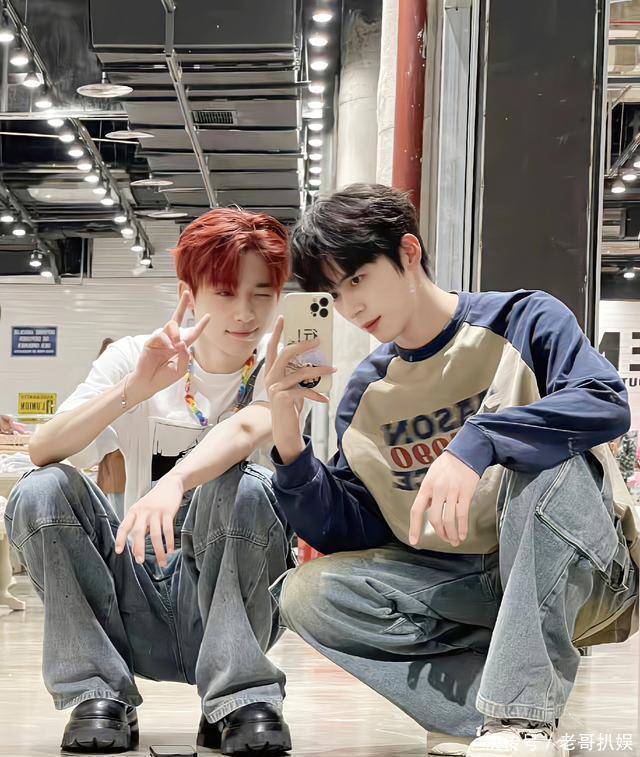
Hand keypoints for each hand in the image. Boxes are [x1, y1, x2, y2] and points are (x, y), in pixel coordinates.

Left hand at [115, 475, 184, 566]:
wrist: (170, 484)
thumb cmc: (155, 499)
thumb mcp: (143, 509)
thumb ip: (139, 524)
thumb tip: (136, 546)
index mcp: (134, 511)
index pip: (124, 526)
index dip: (120, 539)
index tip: (118, 551)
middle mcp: (143, 511)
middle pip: (138, 532)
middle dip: (139, 548)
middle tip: (140, 561)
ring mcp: (156, 511)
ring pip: (155, 534)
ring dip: (159, 550)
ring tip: (162, 561)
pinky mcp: (168, 511)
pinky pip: (168, 530)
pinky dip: (169, 542)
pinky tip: (170, 550)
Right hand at [129, 291, 209, 401]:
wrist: (148, 383)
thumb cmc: (164, 378)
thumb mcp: (180, 370)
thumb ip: (185, 356)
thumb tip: (181, 342)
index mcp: (180, 347)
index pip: (192, 334)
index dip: (200, 325)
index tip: (208, 316)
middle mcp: (171, 340)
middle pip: (178, 319)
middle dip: (182, 305)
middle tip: (187, 293)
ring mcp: (161, 340)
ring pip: (170, 326)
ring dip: (176, 333)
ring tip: (176, 344)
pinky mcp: (151, 342)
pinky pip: (161, 336)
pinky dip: (166, 342)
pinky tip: (168, 349)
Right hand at [265, 316, 335, 463]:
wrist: (284, 430)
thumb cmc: (291, 405)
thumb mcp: (294, 385)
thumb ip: (299, 371)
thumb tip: (318, 357)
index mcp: (272, 371)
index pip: (272, 347)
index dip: (277, 332)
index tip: (284, 317)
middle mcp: (271, 377)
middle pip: (285, 354)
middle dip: (302, 345)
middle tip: (318, 340)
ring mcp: (275, 388)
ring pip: (300, 372)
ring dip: (319, 369)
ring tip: (333, 369)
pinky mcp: (283, 398)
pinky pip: (304, 390)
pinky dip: (317, 394)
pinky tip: (325, 399)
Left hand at [409, 451, 479, 546]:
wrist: (464, 453)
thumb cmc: (446, 465)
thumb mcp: (431, 476)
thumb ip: (428, 493)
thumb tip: (426, 509)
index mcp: (426, 487)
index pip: (416, 510)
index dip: (414, 527)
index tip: (413, 541)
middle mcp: (437, 490)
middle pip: (435, 518)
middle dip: (440, 533)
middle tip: (444, 539)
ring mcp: (452, 491)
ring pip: (449, 519)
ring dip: (451, 533)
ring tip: (454, 540)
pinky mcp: (465, 492)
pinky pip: (462, 514)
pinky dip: (462, 527)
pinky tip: (462, 534)